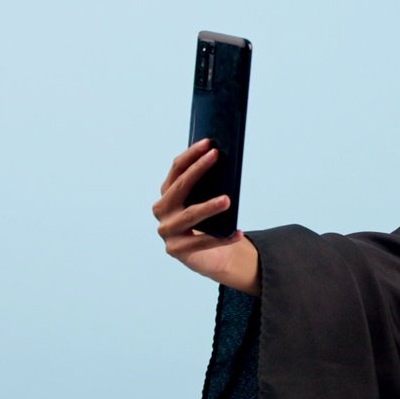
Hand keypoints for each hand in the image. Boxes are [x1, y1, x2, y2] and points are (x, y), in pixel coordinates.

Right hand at [152, 138, 259, 294]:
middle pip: (180, 187)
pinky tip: (237, 232)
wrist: (211, 256)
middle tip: (216, 156)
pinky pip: (201, 242)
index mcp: (168, 194)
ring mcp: (167, 231)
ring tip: (227, 200)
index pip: (176, 170)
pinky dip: (221, 238)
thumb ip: (211, 186)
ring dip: (208, 207)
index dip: (191, 155)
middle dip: (198, 169)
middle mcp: (162, 210)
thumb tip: (224, 161)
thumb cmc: (210, 223)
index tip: (208, 143)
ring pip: (189, 215)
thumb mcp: (210, 201)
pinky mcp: (176, 250)